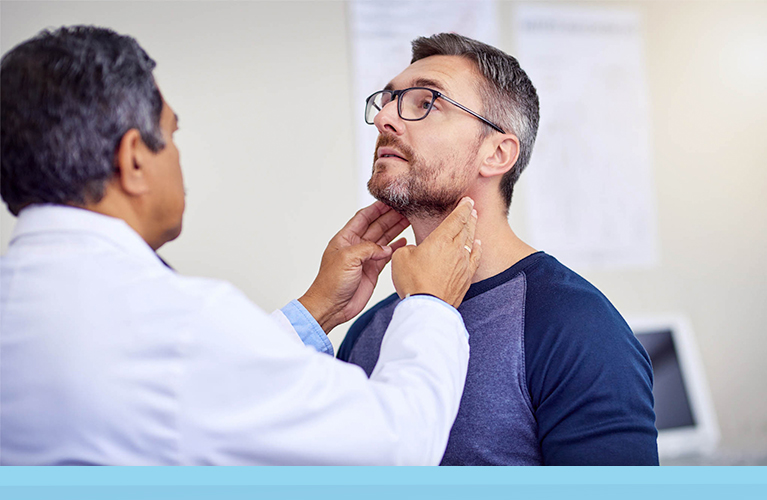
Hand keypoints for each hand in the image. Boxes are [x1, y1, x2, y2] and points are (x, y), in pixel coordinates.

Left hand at [299, 201, 409, 332]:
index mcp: (345, 238)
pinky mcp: (373, 270)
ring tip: (409, 221)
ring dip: (395, 229)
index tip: (390, 200)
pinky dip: (396, 247)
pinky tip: (404, 241)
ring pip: (383, 239)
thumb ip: (368, 248)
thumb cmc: (330, 283)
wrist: (331, 307)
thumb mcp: (348, 259)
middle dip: (390, 217)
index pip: (363, 217)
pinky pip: (387, 254)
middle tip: (406, 209)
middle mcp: (355, 246)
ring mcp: (365, 258)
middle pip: (376, 226)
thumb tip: (385, 248)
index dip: (376, 209)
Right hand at [391, 197, 480, 307]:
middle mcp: (456, 249)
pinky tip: (478, 244)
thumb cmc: (414, 282)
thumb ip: (408, 248)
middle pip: (466, 227)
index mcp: (441, 239)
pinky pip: (475, 257)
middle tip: (472, 207)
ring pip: (471, 241)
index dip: (462, 207)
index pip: (456, 218)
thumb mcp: (401, 258)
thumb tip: (414, 250)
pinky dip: (477, 248)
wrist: (428, 306)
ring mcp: (463, 263)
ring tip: (475, 220)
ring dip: (473, 229)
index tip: (467, 200)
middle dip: (469, 215)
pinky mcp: (466, 277)